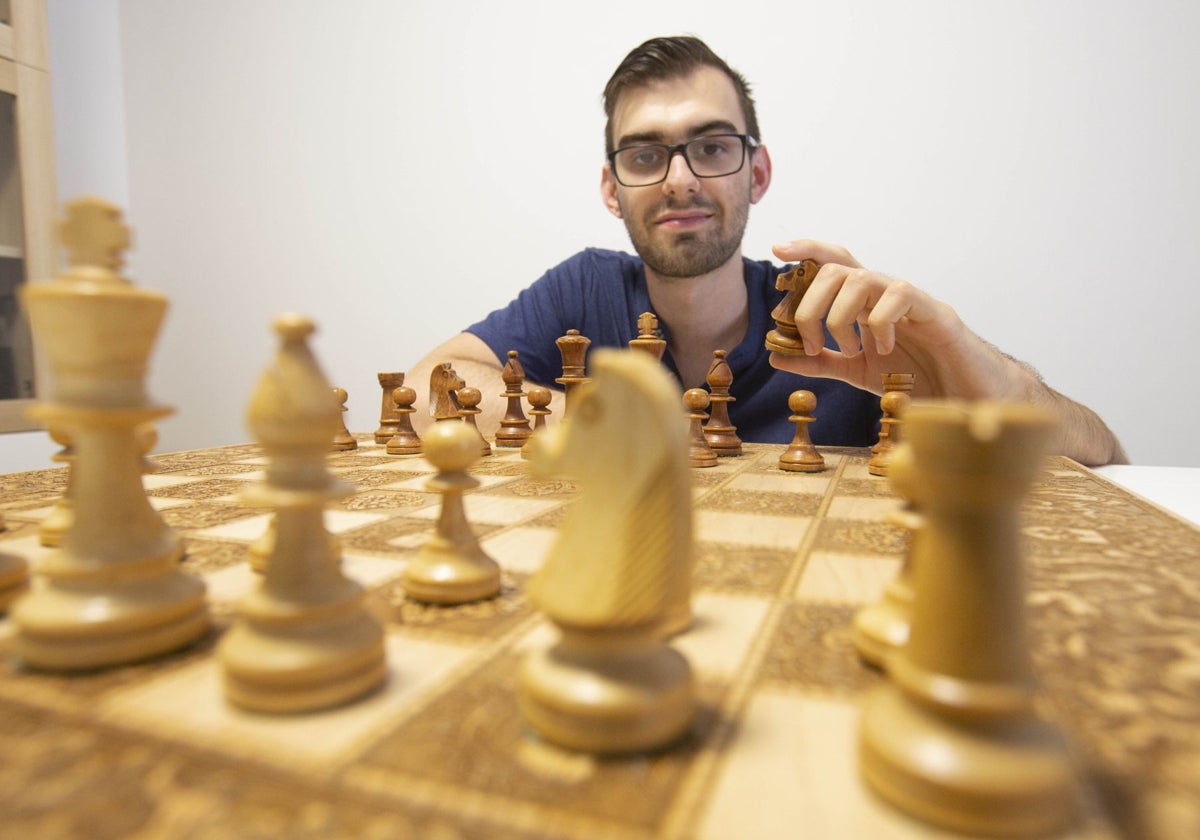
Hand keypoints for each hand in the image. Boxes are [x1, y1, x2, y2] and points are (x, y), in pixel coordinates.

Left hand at [767, 239, 999, 398]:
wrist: (965, 400)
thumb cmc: (917, 380)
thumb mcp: (855, 372)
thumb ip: (818, 362)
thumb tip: (775, 353)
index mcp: (865, 305)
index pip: (834, 264)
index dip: (808, 250)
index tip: (778, 250)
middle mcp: (885, 295)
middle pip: (838, 269)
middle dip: (811, 303)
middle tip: (812, 342)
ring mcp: (911, 302)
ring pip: (864, 279)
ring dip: (841, 316)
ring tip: (849, 350)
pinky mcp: (937, 314)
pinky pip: (900, 295)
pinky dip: (880, 321)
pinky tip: (884, 348)